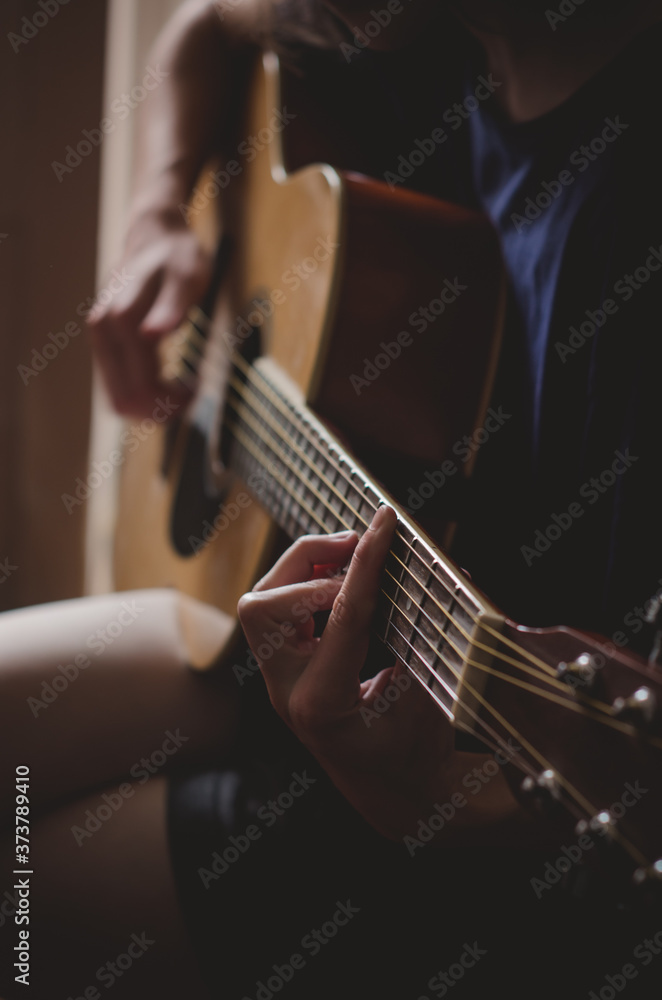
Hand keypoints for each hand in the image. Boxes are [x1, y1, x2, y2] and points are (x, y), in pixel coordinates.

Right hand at [87, 213, 212, 417]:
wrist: (155, 236)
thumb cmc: (177, 257)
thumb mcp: (186, 278)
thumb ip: (171, 308)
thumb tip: (152, 335)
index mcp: (121, 322)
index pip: (140, 388)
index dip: (170, 401)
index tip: (197, 390)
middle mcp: (102, 332)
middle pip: (123, 401)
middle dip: (159, 409)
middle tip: (192, 394)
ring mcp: (99, 338)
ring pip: (117, 398)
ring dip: (151, 405)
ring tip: (183, 389)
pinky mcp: (103, 342)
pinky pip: (118, 384)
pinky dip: (143, 393)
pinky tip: (169, 381)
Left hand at [237, 505, 454, 840]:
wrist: (393, 796)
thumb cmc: (417, 753)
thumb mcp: (430, 697)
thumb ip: (431, 635)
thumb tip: (452, 572)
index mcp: (324, 702)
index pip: (343, 613)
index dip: (368, 561)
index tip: (385, 522)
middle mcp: (285, 692)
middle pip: (266, 604)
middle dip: (311, 564)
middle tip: (363, 545)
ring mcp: (277, 682)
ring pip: (260, 604)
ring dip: (303, 572)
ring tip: (352, 560)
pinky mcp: (280, 671)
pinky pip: (274, 613)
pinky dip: (305, 587)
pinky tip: (342, 584)